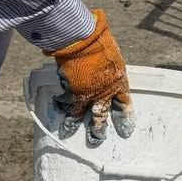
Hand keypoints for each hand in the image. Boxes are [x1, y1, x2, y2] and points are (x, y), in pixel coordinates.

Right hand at [46, 9, 134, 145]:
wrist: (83, 40)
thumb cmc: (100, 42)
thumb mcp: (113, 57)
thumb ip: (109, 70)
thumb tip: (104, 75)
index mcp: (119, 83)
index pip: (124, 105)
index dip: (124, 118)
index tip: (125, 131)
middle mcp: (103, 93)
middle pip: (102, 115)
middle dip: (98, 129)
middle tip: (96, 139)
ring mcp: (87, 94)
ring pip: (79, 114)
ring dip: (73, 124)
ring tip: (67, 132)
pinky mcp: (71, 91)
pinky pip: (65, 102)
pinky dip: (59, 104)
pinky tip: (56, 106)